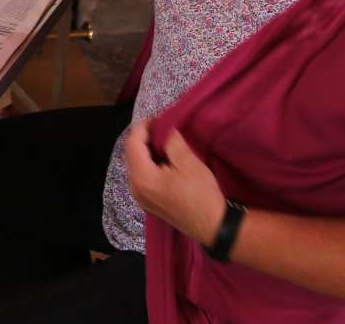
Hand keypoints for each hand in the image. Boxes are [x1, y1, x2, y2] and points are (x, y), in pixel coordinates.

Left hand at [123, 118, 226, 247]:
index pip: (132, 145)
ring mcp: (140, 198)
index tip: (156, 118)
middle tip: (158, 127)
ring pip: (135, 166)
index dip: (142, 128)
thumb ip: (171, 142)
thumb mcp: (188, 162)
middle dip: (142, 138)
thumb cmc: (201, 194)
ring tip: (160, 139)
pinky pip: (141, 176)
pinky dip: (147, 163)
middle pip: (130, 155)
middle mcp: (135, 188)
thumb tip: (165, 131)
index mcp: (142, 178)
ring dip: (144, 151)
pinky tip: (161, 158)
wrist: (213, 226)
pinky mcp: (148, 202)